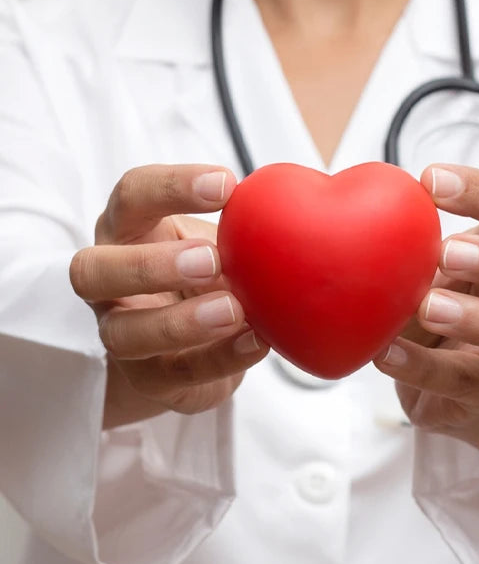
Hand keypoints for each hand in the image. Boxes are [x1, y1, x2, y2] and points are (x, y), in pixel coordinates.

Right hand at [70, 165, 268, 428]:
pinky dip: (221, 357)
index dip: (171, 186)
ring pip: (125, 334)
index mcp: (129, 230)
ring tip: (233, 309)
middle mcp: (109, 282)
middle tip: (211, 260)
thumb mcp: (223, 240)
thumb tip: (301, 205)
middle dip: (150, 265)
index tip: (227, 185)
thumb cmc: (209, 272)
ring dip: (181, 322)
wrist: (195, 344)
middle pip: (93, 271)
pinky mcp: (150, 378)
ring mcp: (121, 334)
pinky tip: (258, 341)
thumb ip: (245, 225)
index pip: (131, 195)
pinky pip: (177, 374)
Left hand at [374, 165, 478, 474]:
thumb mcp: (436, 264)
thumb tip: (367, 209)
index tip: (431, 180)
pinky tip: (387, 352)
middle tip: (449, 252)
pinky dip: (423, 368)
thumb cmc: (450, 302)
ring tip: (430, 307)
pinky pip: (465, 380)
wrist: (452, 384)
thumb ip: (418, 240)